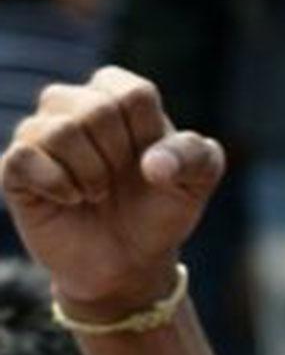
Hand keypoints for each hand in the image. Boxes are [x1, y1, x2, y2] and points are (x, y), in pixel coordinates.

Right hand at [0, 68, 223, 319]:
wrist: (129, 261)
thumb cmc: (159, 211)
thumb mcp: (196, 183)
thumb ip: (197, 157)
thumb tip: (153, 166)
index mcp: (118, 97)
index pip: (133, 93)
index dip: (149, 136)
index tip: (152, 163)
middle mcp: (73, 105)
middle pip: (97, 108)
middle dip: (120, 156)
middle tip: (120, 181)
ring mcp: (39, 134)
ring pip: (60, 130)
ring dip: (91, 174)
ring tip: (97, 192)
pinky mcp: (16, 167)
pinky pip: (24, 157)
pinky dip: (57, 185)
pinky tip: (70, 199)